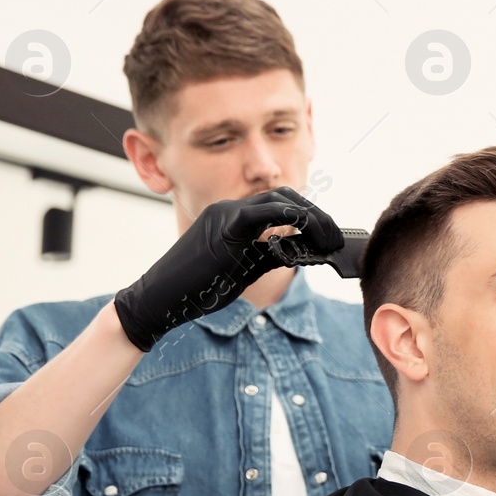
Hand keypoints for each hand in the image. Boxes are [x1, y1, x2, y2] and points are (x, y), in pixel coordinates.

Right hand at [113, 187, 342, 350]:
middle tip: (335, 237)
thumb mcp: (246, 268)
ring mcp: (225, 215)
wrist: (161, 299)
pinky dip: (291, 220)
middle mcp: (229, 208)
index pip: (281, 203)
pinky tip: (307, 235)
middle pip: (285, 196)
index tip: (329, 235)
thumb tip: (308, 250)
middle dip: (317, 214)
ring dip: (311, 217)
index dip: (310, 216)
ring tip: (328, 240)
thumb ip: (274, 255)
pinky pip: (264, 214)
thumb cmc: (198, 287)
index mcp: (233, 216)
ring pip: (280, 200)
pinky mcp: (223, 228)